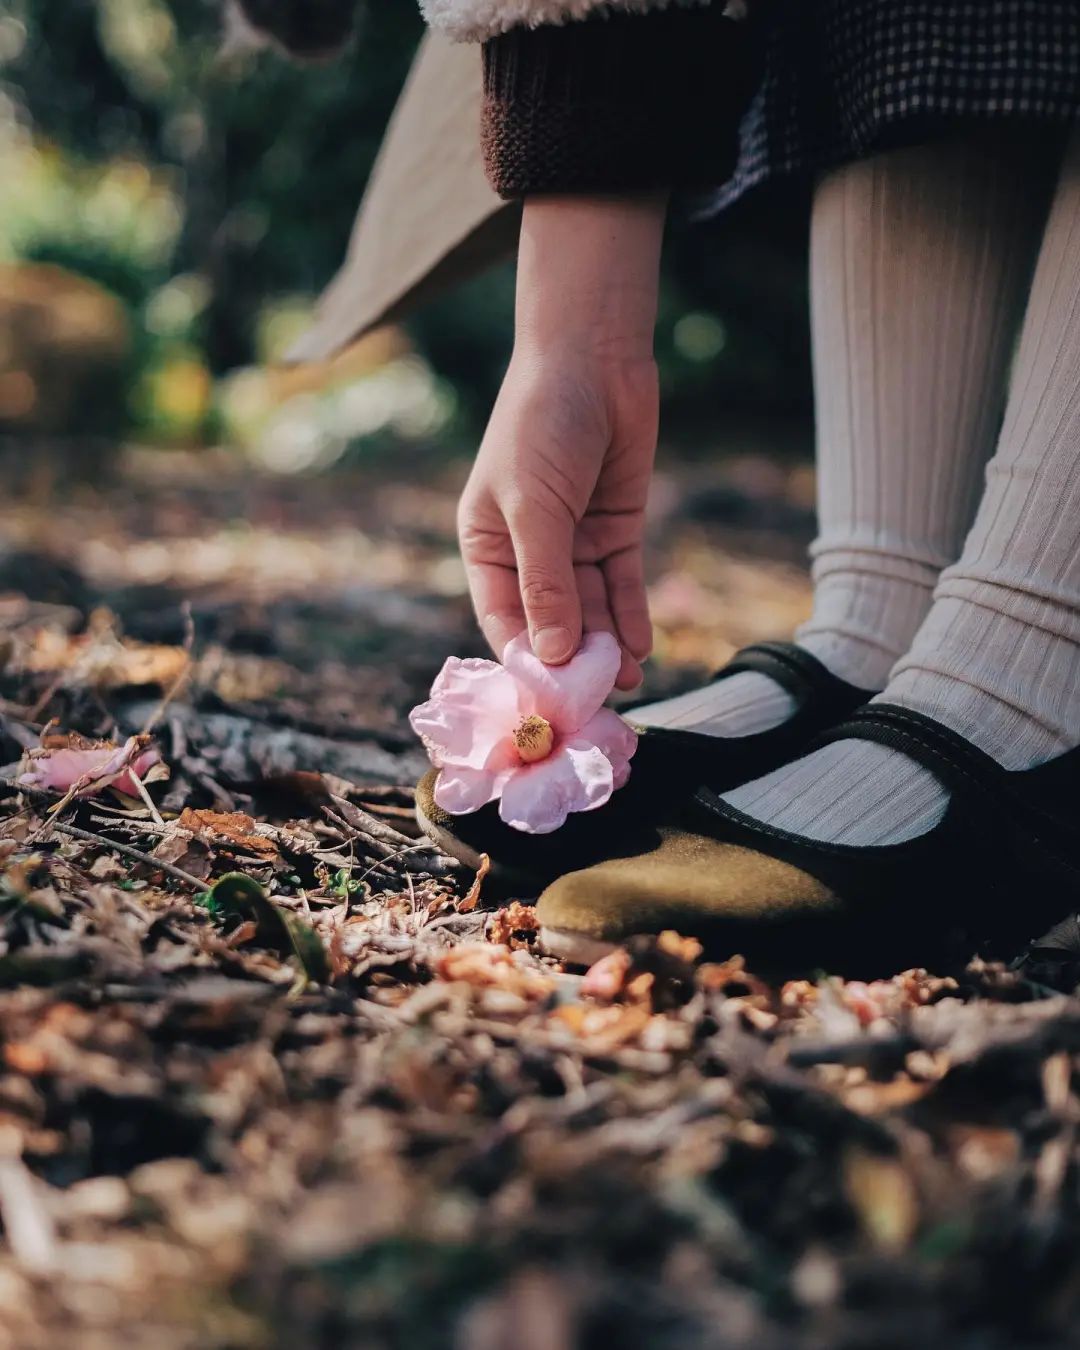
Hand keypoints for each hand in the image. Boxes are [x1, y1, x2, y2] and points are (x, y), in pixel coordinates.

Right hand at [457, 195, 664, 689]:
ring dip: (609, 645)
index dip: (526, 659)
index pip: (504, 619)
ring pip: (591, 609)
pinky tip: (642, 647)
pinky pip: (622, 585)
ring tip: (630, 681)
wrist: (595, 359)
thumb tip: (550, 654)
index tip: (551, 699)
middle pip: (552, 621)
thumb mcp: (534, 507)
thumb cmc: (542, 425)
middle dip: (577, 659)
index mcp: (487, 547)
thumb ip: (545, 582)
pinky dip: (632, 615)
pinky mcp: (615, 532)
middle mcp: (529, 553)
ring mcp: (574, 544)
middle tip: (603, 699)